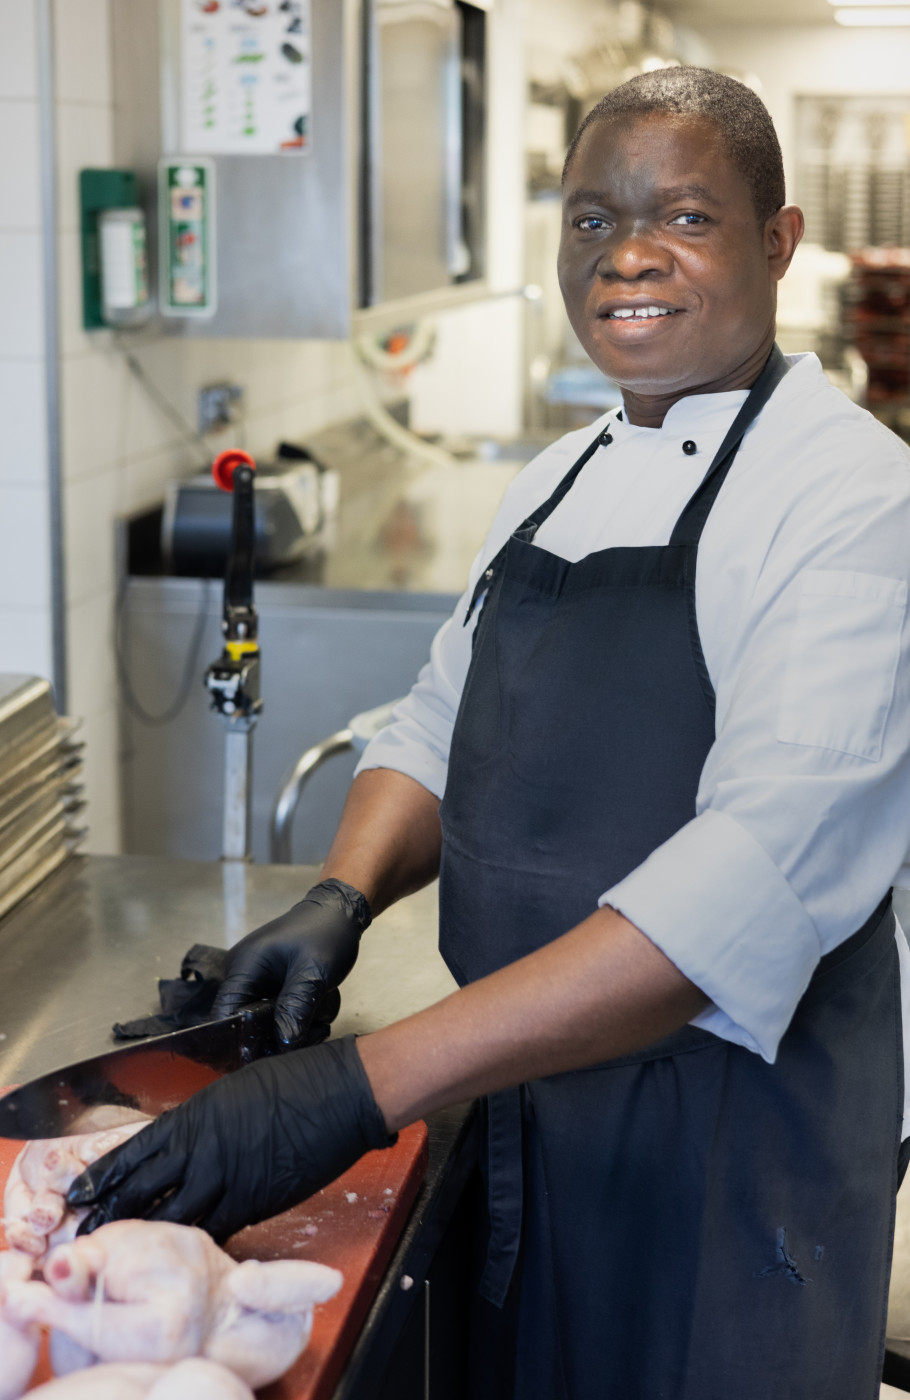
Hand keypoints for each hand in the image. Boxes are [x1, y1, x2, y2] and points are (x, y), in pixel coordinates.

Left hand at [66, 1036, 392, 1242]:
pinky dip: (196, 1239)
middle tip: (86, 1233)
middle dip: (111, 1214)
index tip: (78, 1193)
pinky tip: (181, 1251)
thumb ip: (203, 1120)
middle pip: (142, 1191)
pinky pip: (215, 1228)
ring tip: (121, 1252)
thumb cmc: (295, 1081)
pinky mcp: (255, 1202)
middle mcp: (201, 1151)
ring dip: (146, 1234)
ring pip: (173, 1216)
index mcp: (193, 1117)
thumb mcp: (234, 1090)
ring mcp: (227, 1180)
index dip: (102, 1176)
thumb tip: (184, 1140)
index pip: (133, 1152)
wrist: (339, 1094)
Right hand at [212, 879, 371, 1046]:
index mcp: (243, 966)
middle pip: (244, 1022)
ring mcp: (256, 979)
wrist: (340, 911)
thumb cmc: (326, 932)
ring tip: (318, 1026)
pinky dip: (292, 1018)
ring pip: (262, 1020)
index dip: (242, 1040)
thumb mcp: (313, 972)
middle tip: (310, 1036)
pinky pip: (273, 1011)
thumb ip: (295, 1008)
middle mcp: (242, 974)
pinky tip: (315, 1018)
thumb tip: (282, 1044)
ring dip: (288, 1028)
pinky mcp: (270, 983)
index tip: (270, 1054)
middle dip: (274, 1037)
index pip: (225, 1014)